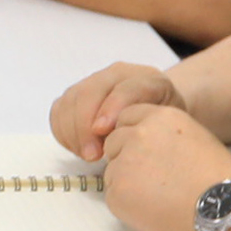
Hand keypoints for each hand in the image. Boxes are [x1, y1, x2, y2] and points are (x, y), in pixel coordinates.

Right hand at [48, 61, 184, 157]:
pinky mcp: (76, 94)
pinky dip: (63, 131)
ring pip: (70, 100)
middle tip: (91, 155)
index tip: (102, 132)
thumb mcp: (171, 126)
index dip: (112, 108)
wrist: (157, 110)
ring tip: (88, 154)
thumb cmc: (164, 124)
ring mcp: (94, 82)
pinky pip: (59, 110)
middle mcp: (118, 74)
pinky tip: (79, 147)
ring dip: (73, 131)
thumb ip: (152, 128)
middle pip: (90, 92)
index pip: (127, 89)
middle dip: (85, 126)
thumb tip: (124, 143)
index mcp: (148, 79)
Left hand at [89, 100, 230, 230]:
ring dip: (126, 181)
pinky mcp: (117, 191)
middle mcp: (139, 133)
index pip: (127, 117)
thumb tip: (146, 143)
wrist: (226, 211)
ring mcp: (124, 162)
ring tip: (159, 196)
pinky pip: (113, 195)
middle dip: (126, 158)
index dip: (134, 138)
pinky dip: (127, 204)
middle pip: (114, 142)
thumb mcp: (196, 138)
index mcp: (161, 116)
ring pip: (112, 169)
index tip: (146, 153)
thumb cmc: (220, 182)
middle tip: (153, 179)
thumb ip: (165, 134)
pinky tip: (153, 209)